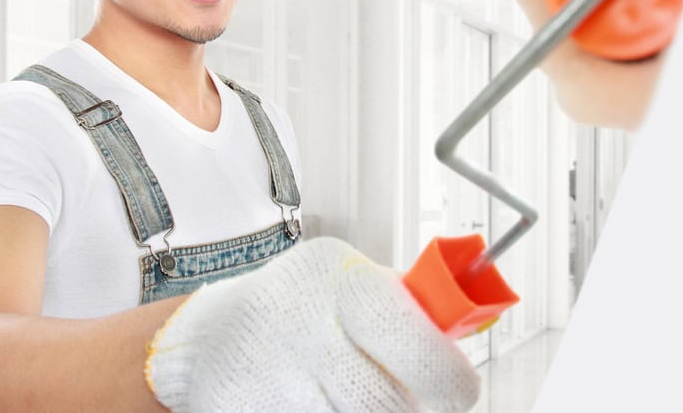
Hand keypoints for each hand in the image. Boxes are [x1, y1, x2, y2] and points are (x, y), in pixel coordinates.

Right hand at [146, 237, 479, 411]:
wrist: (210, 337)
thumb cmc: (300, 307)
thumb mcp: (351, 282)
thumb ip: (407, 304)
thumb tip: (471, 323)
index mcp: (343, 282)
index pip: (417, 343)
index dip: (449, 378)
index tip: (459, 389)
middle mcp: (306, 326)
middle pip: (389, 404)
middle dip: (405, 406)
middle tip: (408, 396)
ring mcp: (275, 379)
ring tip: (347, 390)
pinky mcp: (254, 412)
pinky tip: (317, 400)